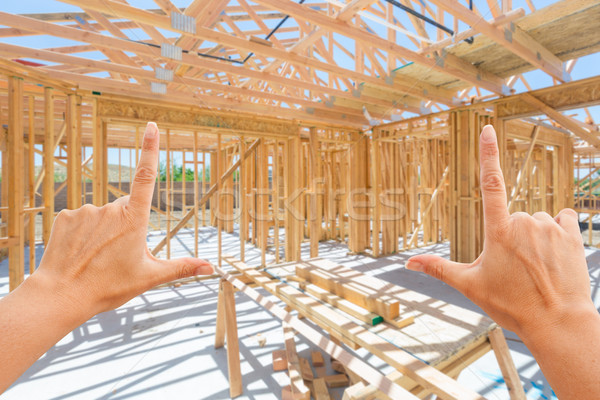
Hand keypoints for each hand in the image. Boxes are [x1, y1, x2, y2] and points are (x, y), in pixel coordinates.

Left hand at [33, 122, 213, 317]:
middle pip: (125, 210)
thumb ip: (181, 268)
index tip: (151, 125)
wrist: (61, 295)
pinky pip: (81, 220)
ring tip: (96, 259)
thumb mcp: (149, 277)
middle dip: (126, 227)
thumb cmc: (108, 286)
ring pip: (103, 216)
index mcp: (133, 219)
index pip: (146, 176)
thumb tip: (210, 268)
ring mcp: (86, 211)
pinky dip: (83, 233)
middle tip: (117, 257)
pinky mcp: (65, 216)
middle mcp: (110, 208)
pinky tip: (79, 253)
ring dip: (103, 232)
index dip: (149, 149)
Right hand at [405, 125, 593, 337]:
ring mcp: (550, 227)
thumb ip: (438, 268)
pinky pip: (562, 219)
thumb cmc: (511, 305)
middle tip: (514, 268)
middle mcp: (525, 222)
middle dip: (511, 235)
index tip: (487, 128)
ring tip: (536, 267)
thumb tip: (408, 263)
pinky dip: (558, 231)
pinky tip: (555, 254)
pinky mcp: (572, 234)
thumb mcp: (470, 285)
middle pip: (513, 216)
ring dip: (534, 236)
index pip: (490, 183)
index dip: (488, 154)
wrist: (557, 322)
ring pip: (536, 220)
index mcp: (498, 231)